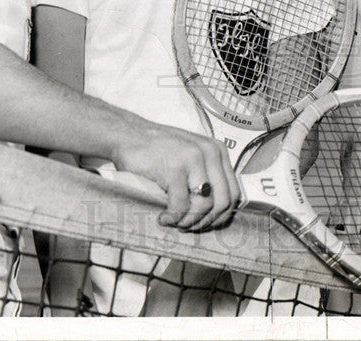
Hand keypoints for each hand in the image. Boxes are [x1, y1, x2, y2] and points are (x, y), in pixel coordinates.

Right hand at [111, 120, 238, 231]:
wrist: (127, 133)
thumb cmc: (158, 150)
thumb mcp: (190, 157)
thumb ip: (206, 175)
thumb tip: (216, 214)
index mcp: (218, 151)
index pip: (233, 193)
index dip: (220, 216)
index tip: (202, 223)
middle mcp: (210, 152)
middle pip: (222, 202)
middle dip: (204, 222)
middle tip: (186, 226)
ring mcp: (193, 159)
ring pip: (203, 206)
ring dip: (187, 222)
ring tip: (173, 221)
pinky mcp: (175, 168)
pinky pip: (181, 206)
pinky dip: (172, 218)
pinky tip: (162, 216)